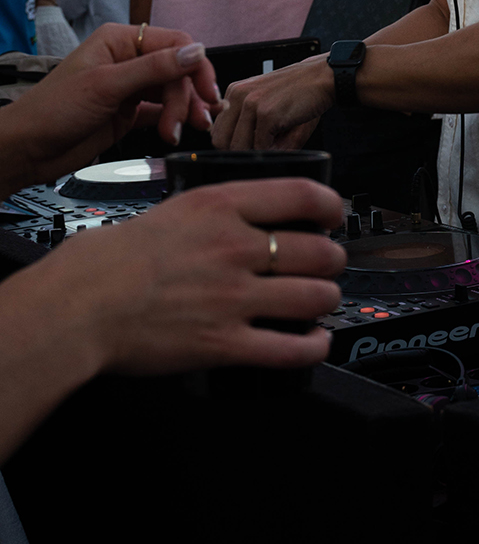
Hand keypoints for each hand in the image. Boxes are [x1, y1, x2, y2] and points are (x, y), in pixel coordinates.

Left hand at [0, 23, 220, 196]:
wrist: (25, 150)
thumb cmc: (51, 111)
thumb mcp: (106, 86)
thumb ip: (153, 69)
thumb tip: (196, 51)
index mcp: (121, 41)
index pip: (175, 44)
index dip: (196, 67)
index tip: (206, 93)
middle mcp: (128, 60)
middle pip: (178, 71)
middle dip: (187, 97)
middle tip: (193, 121)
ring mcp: (130, 87)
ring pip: (173, 92)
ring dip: (183, 111)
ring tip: (180, 132)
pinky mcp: (129, 112)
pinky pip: (163, 111)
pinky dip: (174, 120)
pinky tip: (182, 129)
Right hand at [33, 178, 344, 373]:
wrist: (78, 305)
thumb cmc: (110, 259)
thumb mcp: (173, 208)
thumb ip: (217, 211)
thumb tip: (247, 216)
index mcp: (222, 206)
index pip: (303, 195)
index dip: (332, 206)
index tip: (335, 214)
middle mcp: (235, 247)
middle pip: (319, 250)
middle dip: (333, 259)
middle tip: (328, 263)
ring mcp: (233, 297)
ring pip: (315, 296)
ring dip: (327, 300)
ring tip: (322, 300)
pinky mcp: (224, 343)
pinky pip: (290, 348)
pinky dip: (313, 346)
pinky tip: (316, 341)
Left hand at [212, 54, 334, 150]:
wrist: (324, 77)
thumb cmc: (300, 93)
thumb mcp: (268, 107)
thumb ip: (249, 132)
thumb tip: (242, 160)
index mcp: (234, 93)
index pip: (218, 132)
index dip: (233, 145)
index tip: (249, 146)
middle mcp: (238, 96)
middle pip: (222, 142)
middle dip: (242, 152)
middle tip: (263, 147)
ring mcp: (251, 103)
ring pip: (238, 147)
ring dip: (257, 152)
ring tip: (276, 141)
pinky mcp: (266, 113)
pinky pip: (260, 147)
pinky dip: (273, 150)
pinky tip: (284, 136)